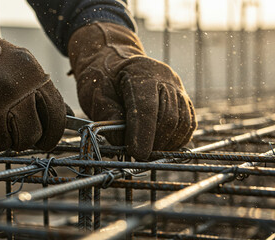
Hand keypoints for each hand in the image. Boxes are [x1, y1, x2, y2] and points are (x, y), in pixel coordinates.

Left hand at [68, 22, 196, 159]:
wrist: (113, 60)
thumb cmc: (101, 77)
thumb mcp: (95, 94)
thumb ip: (108, 117)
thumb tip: (122, 144)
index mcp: (139, 71)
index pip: (147, 107)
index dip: (143, 133)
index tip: (137, 153)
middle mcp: (164, 77)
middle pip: (168, 116)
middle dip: (155, 142)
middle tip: (139, 156)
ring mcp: (176, 86)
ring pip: (182, 121)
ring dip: (167, 143)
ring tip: (149, 153)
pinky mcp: (182, 97)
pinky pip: (187, 122)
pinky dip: (177, 139)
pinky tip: (161, 146)